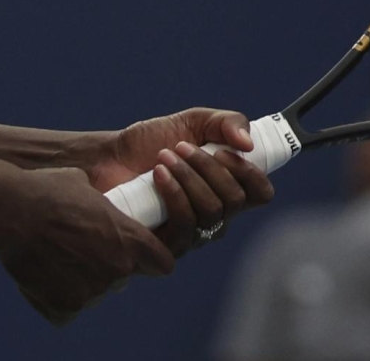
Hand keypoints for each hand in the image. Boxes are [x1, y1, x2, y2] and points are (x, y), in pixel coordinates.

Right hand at [0, 165, 174, 324]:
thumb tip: (99, 206)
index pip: (162, 263)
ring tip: (55, 257)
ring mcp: (91, 292)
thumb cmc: (47, 190)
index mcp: (129, 240)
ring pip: (94, 292)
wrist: (11, 211)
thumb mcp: (85, 185)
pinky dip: (58, 297)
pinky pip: (68, 309)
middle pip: (122, 277)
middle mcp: (116, 270)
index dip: (152, 259)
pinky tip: (43, 276)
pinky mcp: (64, 307)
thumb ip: (102, 206)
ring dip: (82, 281)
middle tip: (82, 249)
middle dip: (108, 267)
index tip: (140, 255)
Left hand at [84, 108, 274, 254]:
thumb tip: (248, 143)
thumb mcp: (192, 122)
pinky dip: (175, 193)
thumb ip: (226, 123)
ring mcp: (193, 234)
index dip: (252, 174)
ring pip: (212, 212)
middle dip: (210, 168)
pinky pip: (186, 226)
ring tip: (165, 157)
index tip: (228, 152)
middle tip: (184, 147)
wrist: (109, 158)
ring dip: (189, 176)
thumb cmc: (151, 142)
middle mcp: (215, 216)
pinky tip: (158, 175)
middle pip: (235, 200)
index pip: (260, 194)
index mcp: (227, 188)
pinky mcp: (167, 246)